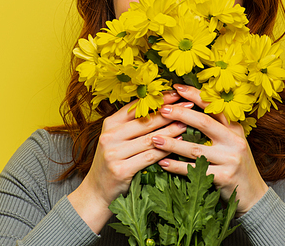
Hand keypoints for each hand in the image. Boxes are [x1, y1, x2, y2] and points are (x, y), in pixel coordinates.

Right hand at [68, 91, 191, 233]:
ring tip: (187, 123)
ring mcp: (113, 153)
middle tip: (188, 105)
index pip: (137, 106)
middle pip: (145, 121)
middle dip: (169, 112)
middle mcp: (109, 136)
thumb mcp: (116, 138)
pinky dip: (165, 150)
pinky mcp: (121, 170)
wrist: (96, 192)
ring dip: (171, 131)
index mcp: (109, 123)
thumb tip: (161, 105)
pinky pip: (149, 157)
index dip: (157, 99)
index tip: (175, 93)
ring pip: (150, 139)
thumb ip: (132, 123)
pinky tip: (177, 145)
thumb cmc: (113, 161)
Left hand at [151, 84, 267, 215]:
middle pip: (204, 122)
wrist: (253, 194)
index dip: (194, 95)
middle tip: (162, 110)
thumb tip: (188, 107)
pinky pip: (195, 170)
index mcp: (235, 128)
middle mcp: (234, 140)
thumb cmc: (236, 164)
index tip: (176, 87)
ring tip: (155, 139)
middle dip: (181, 114)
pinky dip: (177, 167)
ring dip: (172, 143)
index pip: (213, 106)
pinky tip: (163, 163)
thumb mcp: (232, 141)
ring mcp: (230, 159)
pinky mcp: (224, 177)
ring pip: (195, 148)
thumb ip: (217, 127)